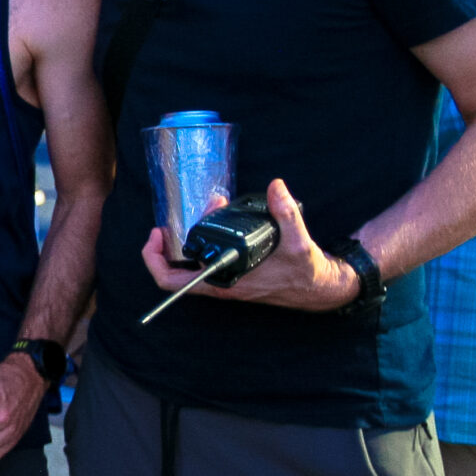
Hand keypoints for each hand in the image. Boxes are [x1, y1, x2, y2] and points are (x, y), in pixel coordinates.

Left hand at [139, 177, 361, 312]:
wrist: (320, 288)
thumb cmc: (307, 272)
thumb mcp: (298, 241)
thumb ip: (286, 212)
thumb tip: (276, 187)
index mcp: (226, 282)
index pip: (173, 281)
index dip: (155, 259)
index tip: (157, 233)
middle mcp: (220, 285)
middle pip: (174, 269)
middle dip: (170, 241)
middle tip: (183, 215)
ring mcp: (225, 282)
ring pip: (189, 266)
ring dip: (189, 239)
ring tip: (205, 211)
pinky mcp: (233, 276)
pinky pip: (205, 263)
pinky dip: (205, 241)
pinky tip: (216, 221)